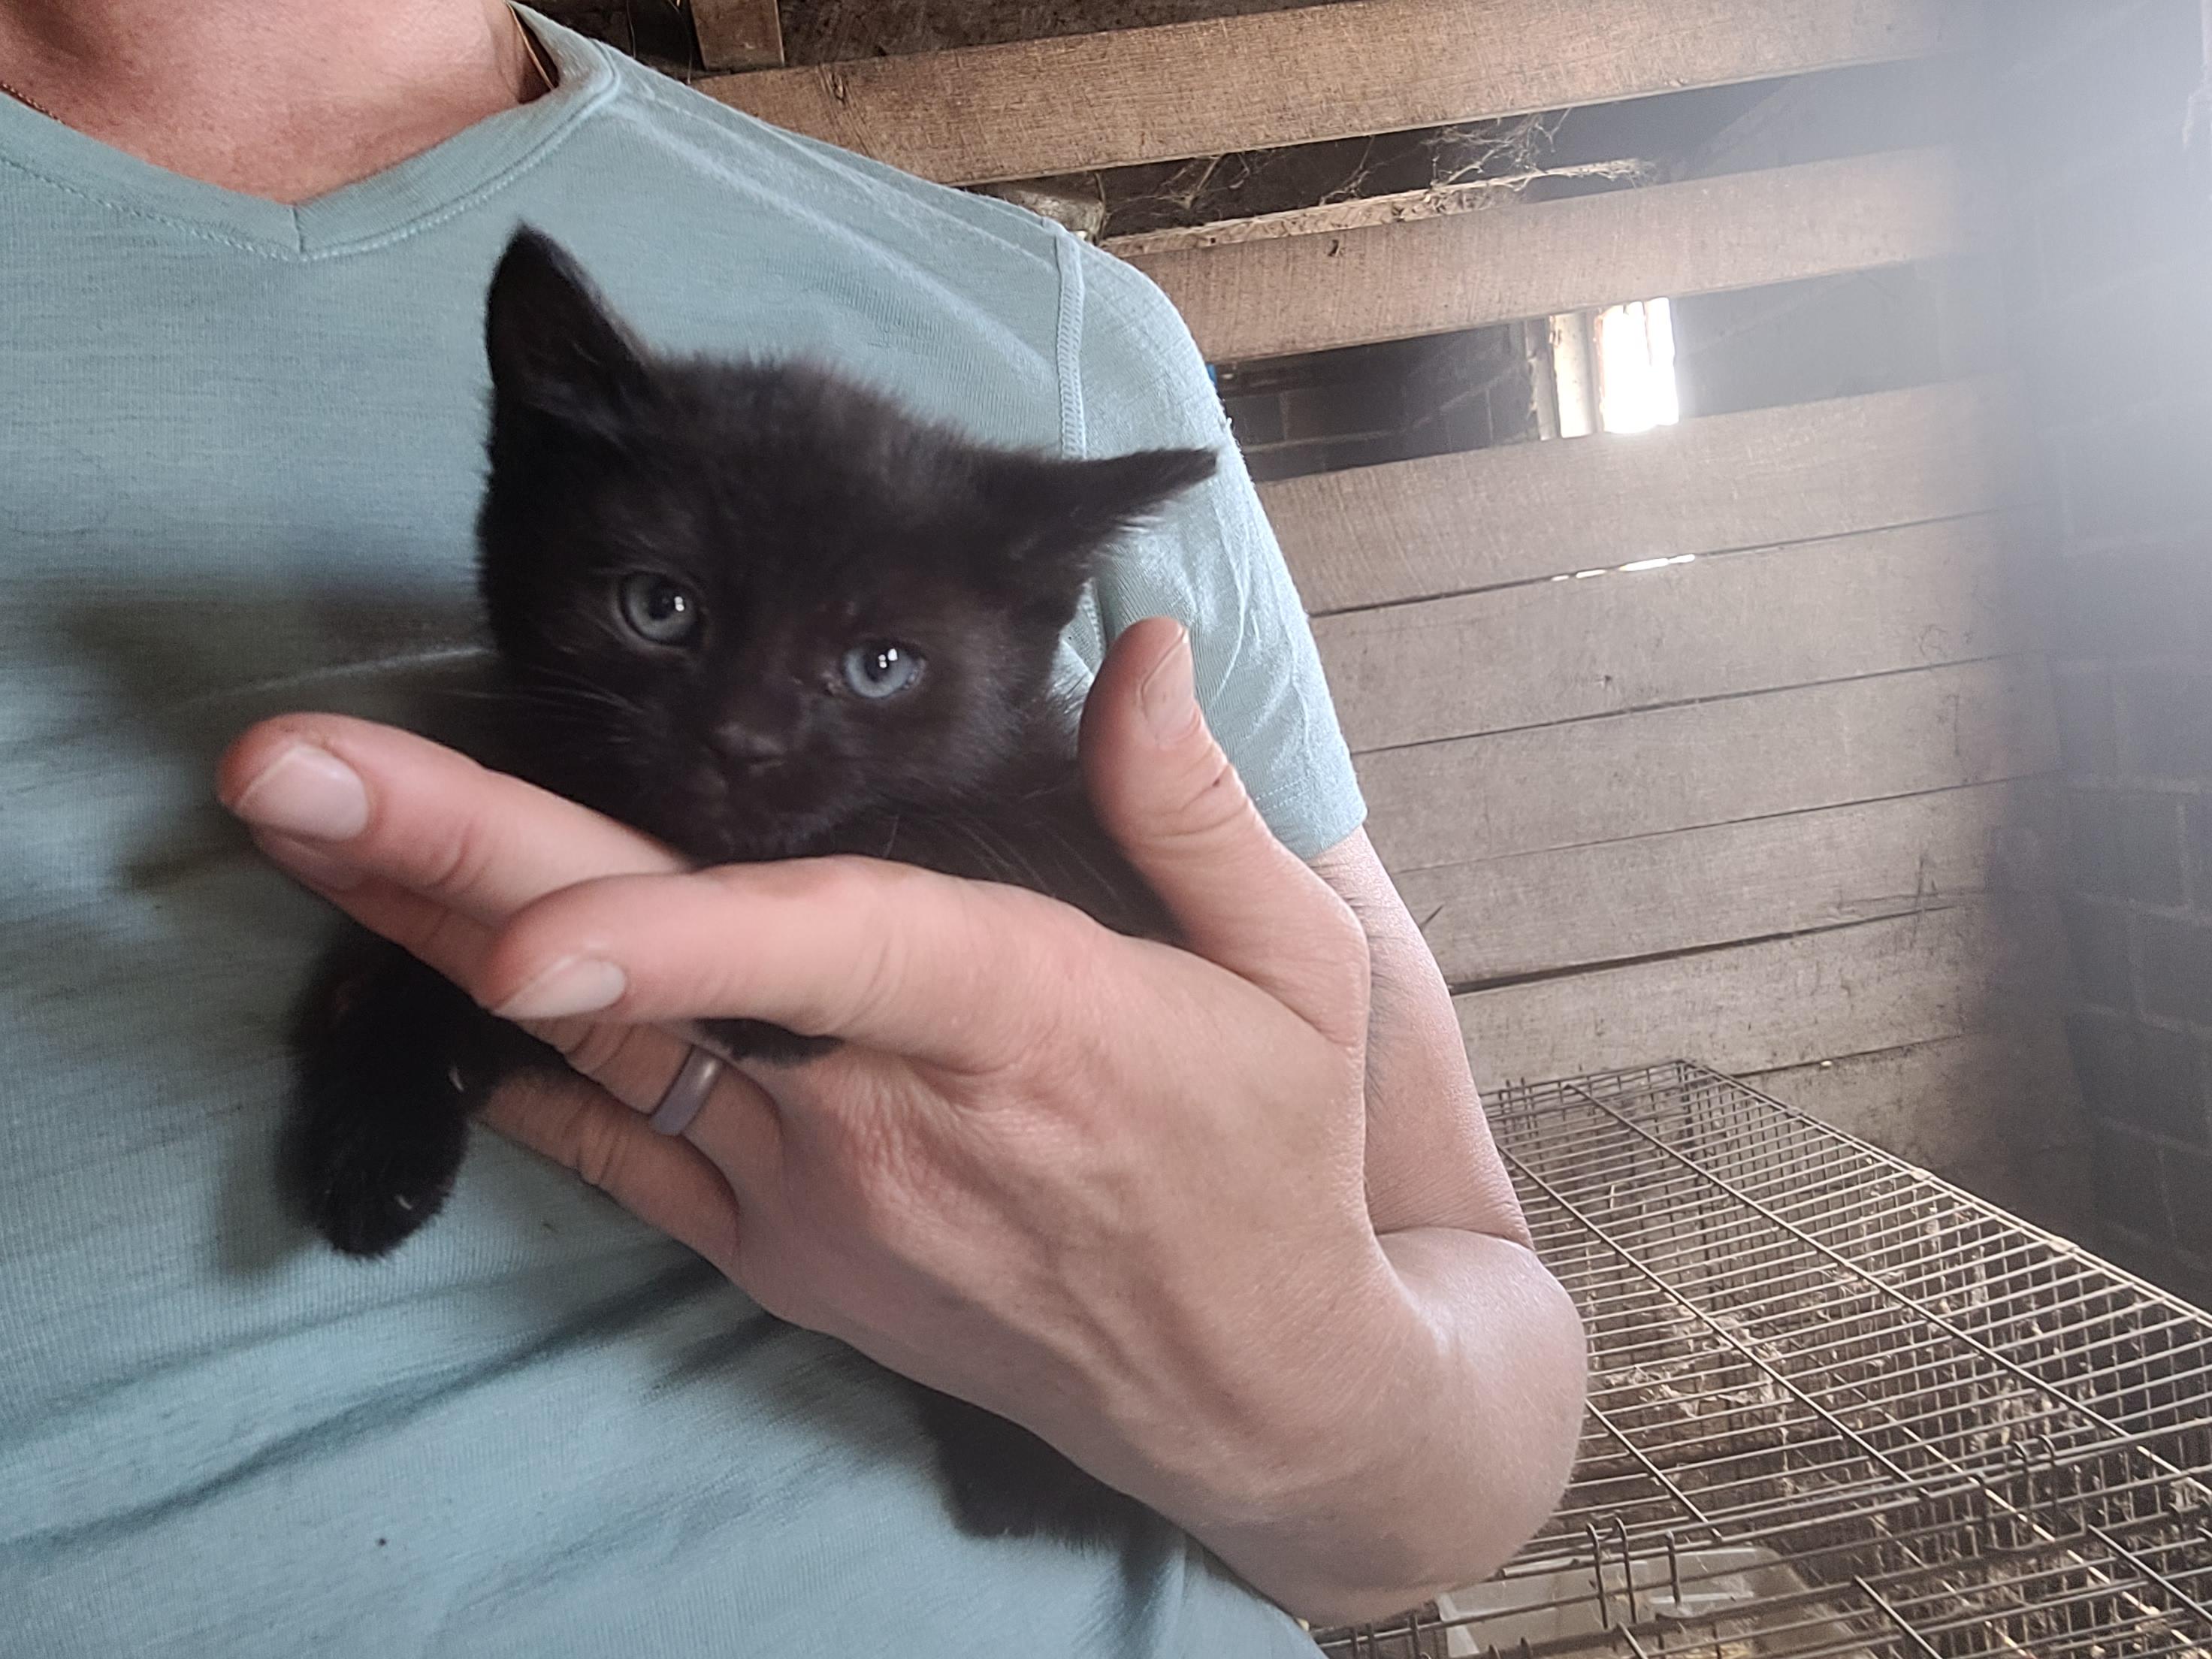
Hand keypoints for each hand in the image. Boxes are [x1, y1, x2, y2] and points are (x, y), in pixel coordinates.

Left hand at [218, 619, 1404, 1539]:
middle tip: (278, 773)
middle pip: (647, 981)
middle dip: (452, 865)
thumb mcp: (1294, 974)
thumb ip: (1194, 808)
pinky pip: (623, 1158)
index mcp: (1024, 1016)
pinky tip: (417, 977)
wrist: (1238, 1382)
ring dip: (442, 940)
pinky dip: (524, 1072)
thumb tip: (1146, 646)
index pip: (837, 956)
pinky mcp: (782, 1256)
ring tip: (299, 831)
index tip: (518, 934)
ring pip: (602, 1057)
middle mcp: (889, 1113)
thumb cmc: (1265, 1154)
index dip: (678, 942)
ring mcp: (818, 1199)